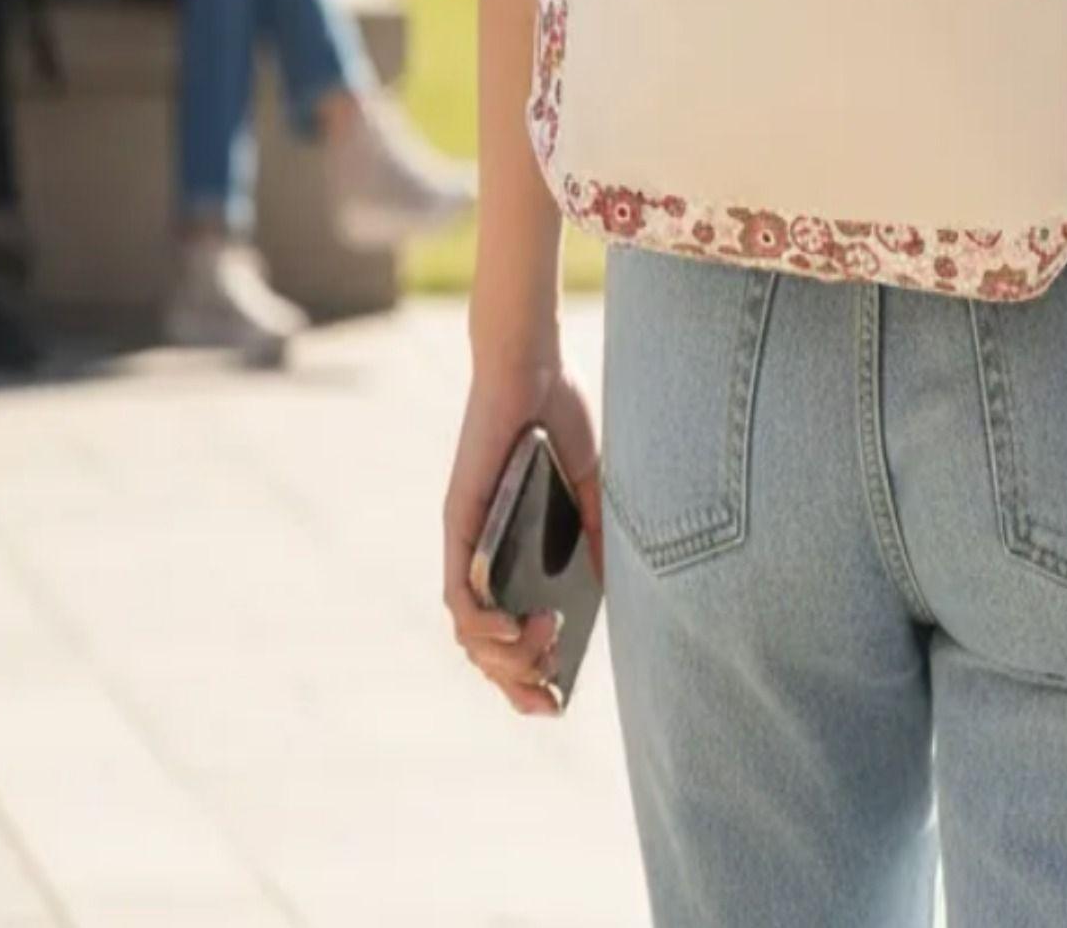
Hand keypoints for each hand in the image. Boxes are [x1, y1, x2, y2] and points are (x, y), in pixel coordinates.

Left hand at [443, 346, 602, 718]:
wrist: (535, 365)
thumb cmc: (559, 415)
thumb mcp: (587, 486)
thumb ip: (594, 535)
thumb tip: (608, 592)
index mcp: (515, 551)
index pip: (509, 633)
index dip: (526, 677)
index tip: (555, 702)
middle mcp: (484, 555)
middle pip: (485, 648)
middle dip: (516, 684)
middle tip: (549, 694)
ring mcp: (470, 543)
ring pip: (468, 633)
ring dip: (503, 660)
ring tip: (542, 652)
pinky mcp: (461, 525)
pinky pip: (459, 594)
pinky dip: (481, 626)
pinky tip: (512, 633)